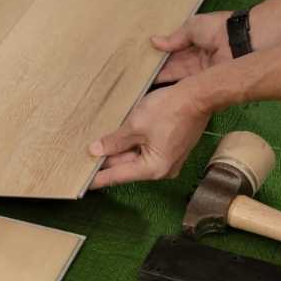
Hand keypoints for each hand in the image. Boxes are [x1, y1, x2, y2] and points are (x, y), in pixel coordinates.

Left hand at [87, 80, 210, 188]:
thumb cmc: (169, 110)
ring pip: (136, 158)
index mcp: (152, 168)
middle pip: (127, 167)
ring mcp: (168, 161)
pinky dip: (132, 146)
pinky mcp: (171, 150)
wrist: (199, 97)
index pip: (117, 176)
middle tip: (83, 158)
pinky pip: (146, 152)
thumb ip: (113, 142)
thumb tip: (94, 151)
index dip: (97, 178)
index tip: (82, 183)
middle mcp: (161, 170)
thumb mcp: (135, 126)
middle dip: (107, 161)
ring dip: (119, 151)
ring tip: (97, 146)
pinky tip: (118, 138)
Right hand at [151, 11, 232, 83]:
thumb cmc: (216, 28)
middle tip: (142, 69)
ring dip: (163, 74)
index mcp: (197, 40)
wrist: (237, 41)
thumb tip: (153, 41)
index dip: (163, 52)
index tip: (148, 56)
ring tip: (145, 77)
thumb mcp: (192, 27)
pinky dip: (172, 82)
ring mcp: (201, 70)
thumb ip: (174, 38)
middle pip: (176, 62)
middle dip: (160, 65)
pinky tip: (157, 84)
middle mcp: (198, 56)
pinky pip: (185, 82)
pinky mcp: (203, 81)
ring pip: (179, 72)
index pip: (177, 48)